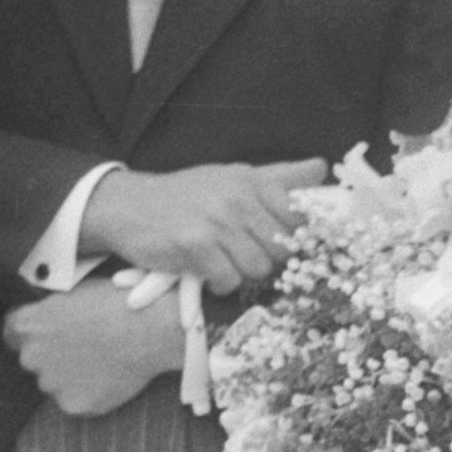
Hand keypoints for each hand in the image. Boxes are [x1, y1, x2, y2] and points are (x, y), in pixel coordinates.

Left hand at [5, 283, 184, 416]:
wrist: (149, 331)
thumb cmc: (116, 303)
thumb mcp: (74, 292)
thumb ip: (51, 308)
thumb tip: (48, 316)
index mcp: (28, 324)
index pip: (11, 332)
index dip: (30, 332)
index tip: (47, 333)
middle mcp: (31, 356)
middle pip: (32, 359)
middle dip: (51, 355)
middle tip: (82, 347)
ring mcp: (51, 384)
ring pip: (54, 382)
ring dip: (69, 376)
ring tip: (100, 362)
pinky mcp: (72, 405)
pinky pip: (74, 401)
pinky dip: (87, 394)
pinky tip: (108, 378)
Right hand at [78, 161, 319, 293]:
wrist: (129, 205)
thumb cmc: (188, 195)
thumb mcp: (234, 177)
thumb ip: (281, 177)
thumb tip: (322, 167)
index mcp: (252, 180)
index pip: (298, 219)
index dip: (291, 238)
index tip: (272, 241)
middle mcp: (237, 198)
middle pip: (282, 249)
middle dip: (266, 258)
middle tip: (241, 252)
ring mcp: (216, 222)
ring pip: (258, 268)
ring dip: (241, 272)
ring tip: (222, 260)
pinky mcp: (194, 246)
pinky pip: (228, 280)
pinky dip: (219, 283)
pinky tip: (206, 270)